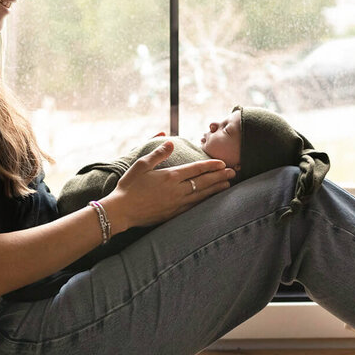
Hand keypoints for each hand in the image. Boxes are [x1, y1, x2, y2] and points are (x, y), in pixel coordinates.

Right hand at [103, 140, 235, 229]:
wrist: (121, 211)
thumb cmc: (129, 186)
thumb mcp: (141, 165)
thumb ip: (158, 153)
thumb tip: (171, 141)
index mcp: (170, 176)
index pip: (196, 169)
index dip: (211, 165)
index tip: (222, 163)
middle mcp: (176, 190)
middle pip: (203, 182)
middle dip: (219, 176)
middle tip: (233, 172)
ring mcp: (176, 204)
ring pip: (202, 195)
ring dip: (216, 189)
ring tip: (228, 185)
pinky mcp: (173, 214)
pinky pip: (194, 206)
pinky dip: (205, 201)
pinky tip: (211, 199)